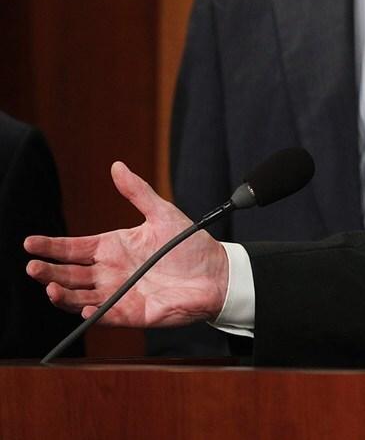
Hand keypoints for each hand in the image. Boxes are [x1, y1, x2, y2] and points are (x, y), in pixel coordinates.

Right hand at [24, 161, 228, 327]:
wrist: (217, 272)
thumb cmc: (189, 244)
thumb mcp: (162, 213)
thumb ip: (137, 192)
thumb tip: (117, 166)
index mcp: (112, 248)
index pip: (73, 248)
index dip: (51, 246)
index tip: (30, 243)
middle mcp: (109, 273)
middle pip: (69, 274)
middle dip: (48, 271)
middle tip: (33, 267)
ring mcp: (118, 294)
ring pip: (80, 298)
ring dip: (64, 295)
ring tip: (51, 287)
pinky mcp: (132, 313)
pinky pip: (107, 316)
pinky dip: (95, 314)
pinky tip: (85, 308)